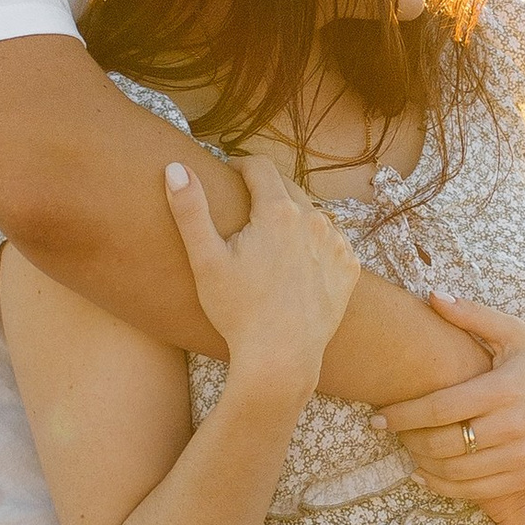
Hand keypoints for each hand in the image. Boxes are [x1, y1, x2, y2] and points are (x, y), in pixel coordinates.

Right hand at [165, 158, 358, 398]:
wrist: (281, 359)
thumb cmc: (238, 311)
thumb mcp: (206, 260)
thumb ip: (190, 210)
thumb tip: (175, 168)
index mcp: (278, 210)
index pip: (259, 167)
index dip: (240, 165)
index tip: (228, 173)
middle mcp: (314, 220)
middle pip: (287, 188)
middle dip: (265, 191)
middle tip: (245, 206)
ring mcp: (336, 244)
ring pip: (311, 215)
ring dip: (291, 217)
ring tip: (269, 237)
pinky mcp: (349, 268)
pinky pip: (330, 242)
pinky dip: (313, 244)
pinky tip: (295, 263)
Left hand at [374, 293, 524, 500]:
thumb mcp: (515, 333)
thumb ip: (472, 316)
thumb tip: (430, 295)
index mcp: (503, 388)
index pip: (440, 407)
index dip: (403, 414)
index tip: (378, 416)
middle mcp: (512, 426)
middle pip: (444, 443)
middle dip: (408, 441)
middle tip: (390, 432)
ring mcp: (521, 456)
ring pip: (457, 472)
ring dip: (423, 465)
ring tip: (405, 451)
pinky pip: (477, 492)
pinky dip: (445, 487)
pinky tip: (425, 475)